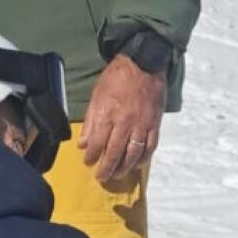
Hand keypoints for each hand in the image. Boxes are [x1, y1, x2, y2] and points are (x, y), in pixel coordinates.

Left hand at [79, 54, 165, 182]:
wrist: (144, 60)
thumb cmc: (117, 77)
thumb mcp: (97, 95)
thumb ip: (90, 121)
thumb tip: (82, 144)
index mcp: (108, 115)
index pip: (96, 144)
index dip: (91, 157)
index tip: (88, 162)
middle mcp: (125, 123)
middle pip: (114, 153)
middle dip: (106, 169)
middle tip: (101, 177)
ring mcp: (142, 124)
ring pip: (133, 154)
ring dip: (124, 168)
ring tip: (117, 174)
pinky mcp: (155, 123)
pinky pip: (150, 146)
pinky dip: (143, 158)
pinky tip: (137, 164)